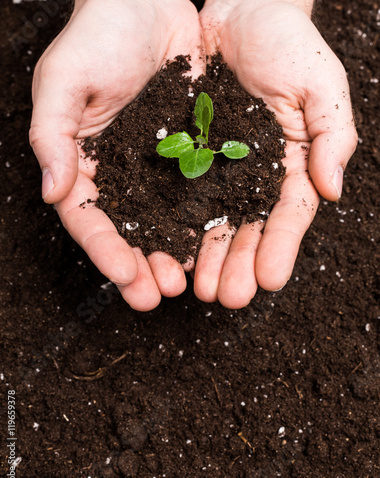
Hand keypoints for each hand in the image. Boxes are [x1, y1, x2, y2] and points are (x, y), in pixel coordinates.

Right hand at [30, 0, 203, 310]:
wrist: (147, 4)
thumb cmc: (97, 36)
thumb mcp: (64, 81)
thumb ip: (53, 137)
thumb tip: (53, 192)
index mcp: (84, 164)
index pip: (89, 219)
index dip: (105, 251)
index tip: (124, 277)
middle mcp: (121, 175)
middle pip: (128, 233)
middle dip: (142, 267)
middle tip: (159, 296)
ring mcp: (158, 168)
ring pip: (165, 222)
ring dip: (174, 255)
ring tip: (188, 283)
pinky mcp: (193, 154)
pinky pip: (199, 193)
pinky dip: (205, 222)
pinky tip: (216, 245)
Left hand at [195, 0, 357, 307]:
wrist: (240, 13)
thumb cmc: (287, 43)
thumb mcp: (320, 84)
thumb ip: (332, 136)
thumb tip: (333, 188)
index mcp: (291, 164)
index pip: (289, 214)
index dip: (281, 247)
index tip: (270, 280)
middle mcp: (253, 175)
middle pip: (248, 229)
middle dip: (238, 265)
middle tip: (226, 297)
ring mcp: (218, 168)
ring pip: (212, 221)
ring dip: (205, 257)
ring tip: (197, 289)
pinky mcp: (186, 156)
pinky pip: (179, 194)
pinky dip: (175, 224)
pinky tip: (169, 251)